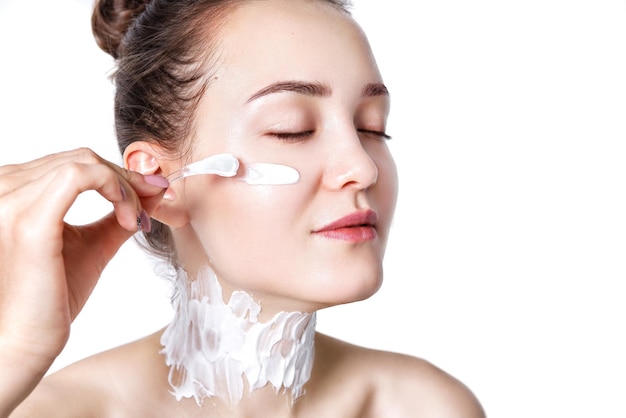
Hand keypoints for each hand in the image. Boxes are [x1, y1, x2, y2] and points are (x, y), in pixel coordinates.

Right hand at [0, 148, 167, 413]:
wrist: (25, 341)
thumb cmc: (50, 298)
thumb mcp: (92, 245)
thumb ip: (118, 218)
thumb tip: (153, 194)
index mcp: (16, 192)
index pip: (74, 163)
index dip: (119, 174)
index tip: (154, 192)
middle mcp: (6, 188)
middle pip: (81, 158)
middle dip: (127, 178)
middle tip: (157, 199)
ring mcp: (11, 201)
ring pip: (85, 163)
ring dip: (125, 186)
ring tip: (139, 219)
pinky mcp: (29, 220)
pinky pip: (79, 175)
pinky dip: (115, 188)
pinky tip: (131, 218)